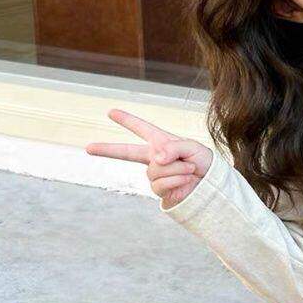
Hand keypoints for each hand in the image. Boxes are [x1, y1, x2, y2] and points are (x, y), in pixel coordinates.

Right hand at [85, 108, 214, 208]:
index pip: (141, 129)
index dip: (127, 120)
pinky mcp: (161, 191)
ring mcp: (156, 175)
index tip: (111, 112)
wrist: (215, 186)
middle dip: (107, 149)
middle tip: (88, 147)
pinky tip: (187, 180)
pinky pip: (159, 184)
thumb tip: (155, 160)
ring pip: (154, 170)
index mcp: (161, 142)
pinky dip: (176, 180)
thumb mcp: (191, 147)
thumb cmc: (206, 163)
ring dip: (175, 170)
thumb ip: (172, 148)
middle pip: (126, 153)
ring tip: (190, 170)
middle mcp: (155, 159)